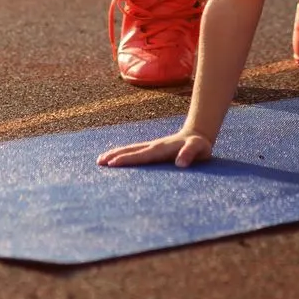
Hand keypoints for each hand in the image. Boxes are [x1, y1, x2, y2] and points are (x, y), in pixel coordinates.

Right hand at [97, 132, 213, 168]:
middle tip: (99, 162)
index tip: (113, 163)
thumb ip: (190, 153)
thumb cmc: (199, 145)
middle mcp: (153, 146)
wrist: (198, 135)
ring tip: (100, 160)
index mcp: (161, 149)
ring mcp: (151, 147)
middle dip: (115, 155)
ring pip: (130, 149)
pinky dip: (123, 154)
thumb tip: (180, 164)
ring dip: (115, 154)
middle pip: (131, 150)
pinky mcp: (152, 149)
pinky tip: (115, 159)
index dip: (128, 159)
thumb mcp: (199, 148)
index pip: (142, 155)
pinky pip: (134, 152)